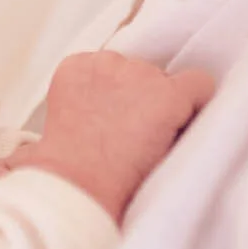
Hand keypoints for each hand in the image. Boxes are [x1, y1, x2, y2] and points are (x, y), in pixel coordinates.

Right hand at [9, 52, 215, 223]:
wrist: (76, 187)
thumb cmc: (60, 172)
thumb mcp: (47, 132)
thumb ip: (70, 114)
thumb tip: (53, 140)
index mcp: (75, 67)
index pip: (113, 69)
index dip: (117, 99)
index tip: (110, 126)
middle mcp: (109, 62)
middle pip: (143, 74)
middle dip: (141, 102)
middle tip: (131, 139)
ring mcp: (141, 76)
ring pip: (170, 84)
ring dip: (166, 109)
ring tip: (150, 144)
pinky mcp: (169, 96)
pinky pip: (201, 87)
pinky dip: (199, 106)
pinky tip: (184, 130)